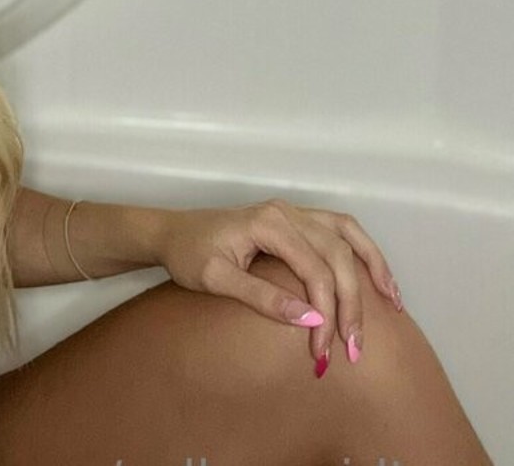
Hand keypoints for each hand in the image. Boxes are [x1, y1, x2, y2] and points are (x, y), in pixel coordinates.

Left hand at [154, 198, 402, 363]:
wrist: (172, 233)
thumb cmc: (189, 255)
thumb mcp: (216, 280)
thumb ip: (262, 298)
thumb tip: (312, 318)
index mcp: (268, 224)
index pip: (314, 271)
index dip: (326, 313)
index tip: (323, 352)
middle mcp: (287, 212)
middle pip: (336, 256)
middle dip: (351, 305)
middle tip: (354, 349)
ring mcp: (293, 212)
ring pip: (348, 236)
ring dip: (372, 270)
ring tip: (393, 307)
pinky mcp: (296, 220)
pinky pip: (340, 230)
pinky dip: (363, 251)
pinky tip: (377, 278)